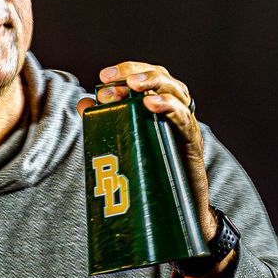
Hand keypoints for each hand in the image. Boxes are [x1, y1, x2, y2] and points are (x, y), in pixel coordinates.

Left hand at [78, 61, 217, 242]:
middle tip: (110, 80)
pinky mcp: (193, 141)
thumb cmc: (153, 171)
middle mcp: (176, 109)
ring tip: (133, 85)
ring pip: (176, 91)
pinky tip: (150, 104)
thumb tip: (84, 103)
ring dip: (153, 83)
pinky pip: (183, 119)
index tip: (103, 77)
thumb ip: (108, 121)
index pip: (145, 77)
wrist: (178, 206)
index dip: (126, 71)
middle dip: (135, 73)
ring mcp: (186, 123)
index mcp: (160, 105)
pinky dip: (168, 107)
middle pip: (162, 77)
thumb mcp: (128, 142)